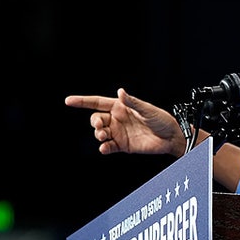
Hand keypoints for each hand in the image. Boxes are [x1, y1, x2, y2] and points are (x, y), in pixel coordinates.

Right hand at [64, 88, 186, 156]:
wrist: (171, 138)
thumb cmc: (162, 120)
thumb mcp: (147, 110)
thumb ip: (132, 103)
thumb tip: (120, 92)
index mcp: (120, 107)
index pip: (97, 102)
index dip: (82, 101)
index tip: (68, 101)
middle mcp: (117, 119)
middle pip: (96, 119)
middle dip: (94, 122)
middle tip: (99, 126)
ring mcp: (119, 132)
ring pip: (100, 133)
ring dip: (98, 135)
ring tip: (102, 136)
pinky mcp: (122, 145)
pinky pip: (108, 147)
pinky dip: (104, 148)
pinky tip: (105, 148)